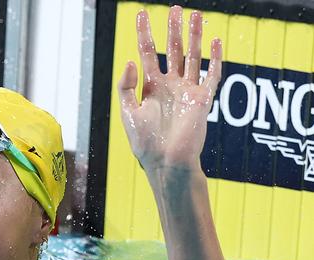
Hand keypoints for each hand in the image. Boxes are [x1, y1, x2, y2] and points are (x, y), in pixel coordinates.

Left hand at [118, 6, 221, 171]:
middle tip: (174, 8)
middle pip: (173, 50)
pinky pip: (211, 75)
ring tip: (195, 15)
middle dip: (173, 30)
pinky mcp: (202, 100)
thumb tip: (129, 60)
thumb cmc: (145, 143)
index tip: (141, 15)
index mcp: (151, 87)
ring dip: (194, 37)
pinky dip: (215, 58)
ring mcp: (187, 91)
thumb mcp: (128, 113)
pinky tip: (215, 42)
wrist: (166, 162)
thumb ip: (126, 87)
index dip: (145, 34)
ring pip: (193, 57)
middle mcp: (170, 86)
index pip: (148, 53)